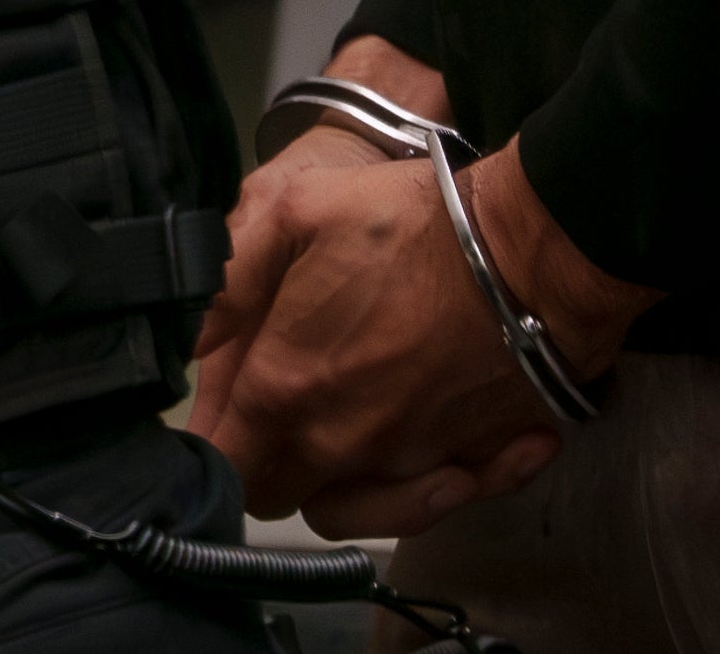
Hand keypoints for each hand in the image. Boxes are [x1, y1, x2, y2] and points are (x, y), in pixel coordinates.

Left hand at [180, 48, 657, 535]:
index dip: (211, 445)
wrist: (534, 246)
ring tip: (361, 429)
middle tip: (292, 411)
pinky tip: (455, 441)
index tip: (226, 414)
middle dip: (273, 465)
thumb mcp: (297, 210)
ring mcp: (410, 461)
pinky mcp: (476, 460)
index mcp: (287, 391)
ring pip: (356, 509)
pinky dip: (449, 479)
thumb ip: (228, 279)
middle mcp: (342, 445)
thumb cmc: (417, 223)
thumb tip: (185, 334)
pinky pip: (447, 495)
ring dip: (349, 484)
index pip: (220, 462)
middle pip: (280, 495)